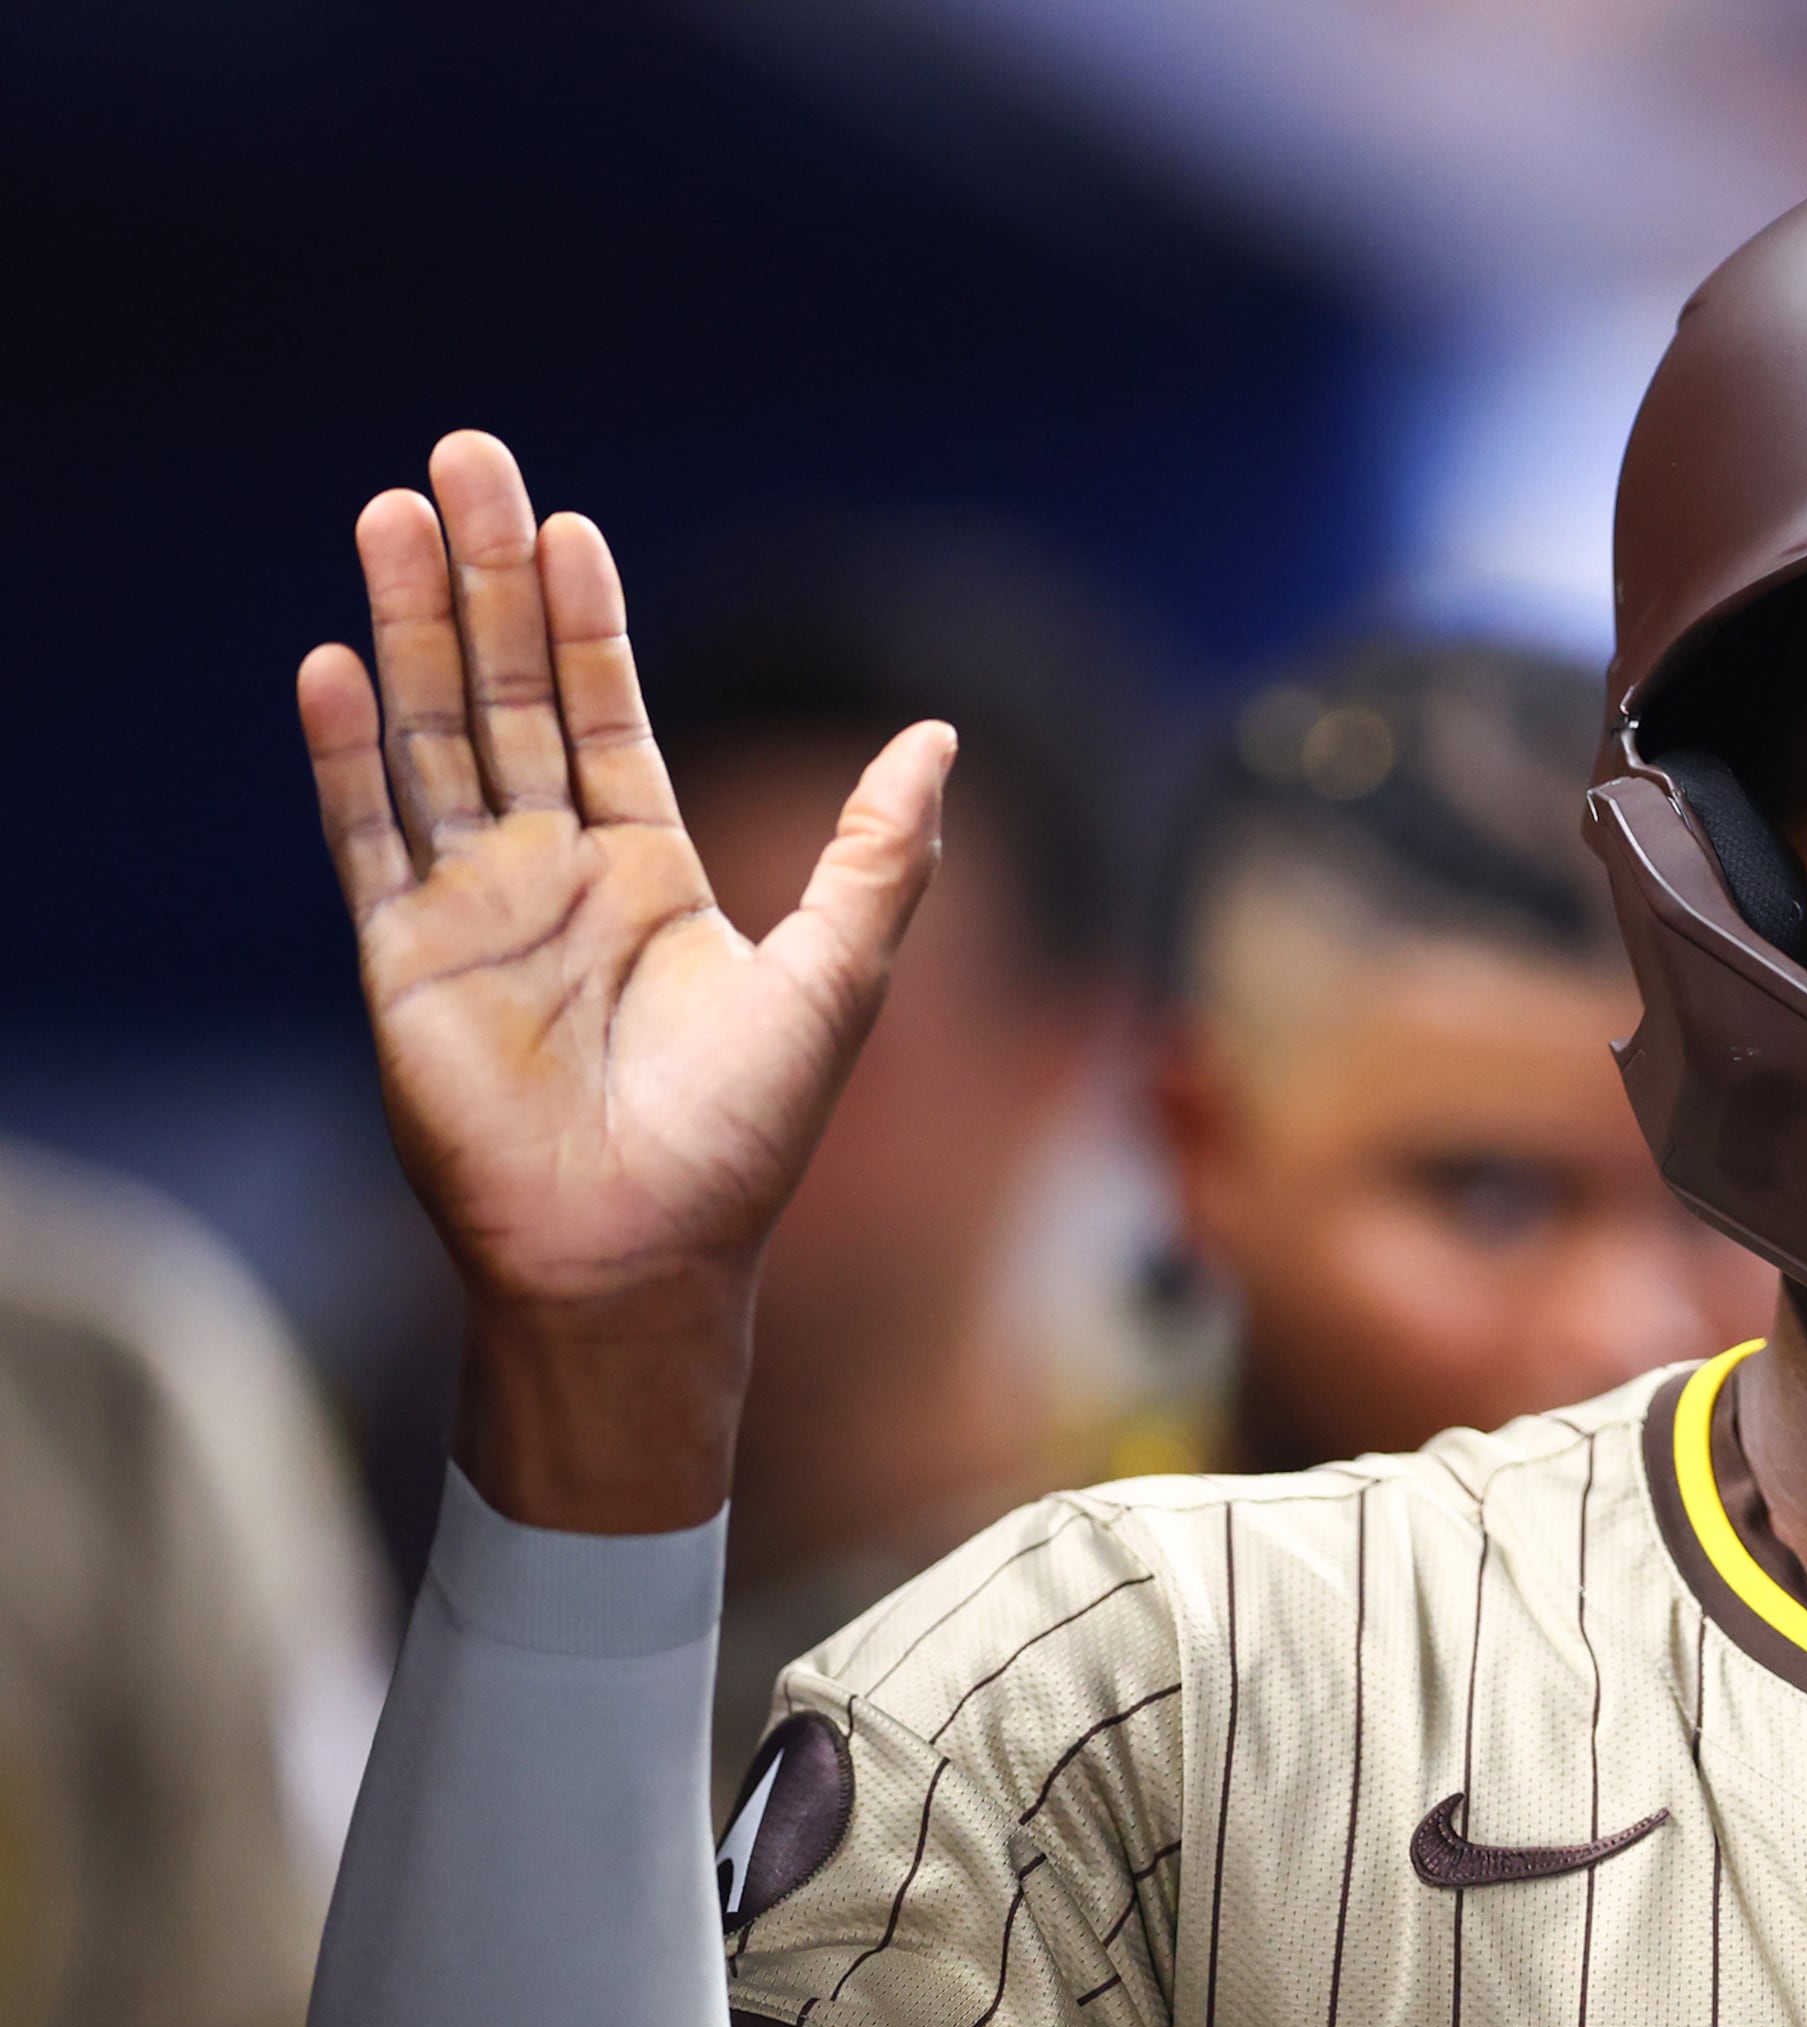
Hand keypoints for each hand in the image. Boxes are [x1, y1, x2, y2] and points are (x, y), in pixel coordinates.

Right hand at [296, 432, 952, 1528]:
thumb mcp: (836, 979)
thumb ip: (878, 854)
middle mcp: (552, 876)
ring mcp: (471, 911)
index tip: (566, 521)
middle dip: (487, 580)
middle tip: (460, 460)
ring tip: (391, 516)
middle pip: (508, 694)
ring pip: (432, 737)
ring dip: (412, 628)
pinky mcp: (402, 963)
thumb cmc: (742, 1142)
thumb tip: (940, 736)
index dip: (584, 618)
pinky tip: (337, 660)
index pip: (605, 712)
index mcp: (650, 872)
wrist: (641, 1257)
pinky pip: (367, 836)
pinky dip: (347, 752)